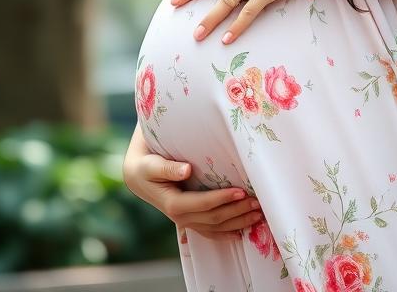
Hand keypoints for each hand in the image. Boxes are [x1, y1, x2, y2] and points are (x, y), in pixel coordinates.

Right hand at [122, 125, 261, 240]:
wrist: (138, 176)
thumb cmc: (146, 165)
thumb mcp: (152, 164)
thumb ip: (168, 167)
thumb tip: (186, 170)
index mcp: (173, 204)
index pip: (203, 204)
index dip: (222, 199)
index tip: (241, 191)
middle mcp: (181, 217)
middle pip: (214, 218)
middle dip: (237, 211)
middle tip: (258, 202)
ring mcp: (186, 220)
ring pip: (216, 227)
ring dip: (238, 222)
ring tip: (258, 214)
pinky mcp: (190, 219)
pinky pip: (210, 231)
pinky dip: (227, 232)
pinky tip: (241, 231)